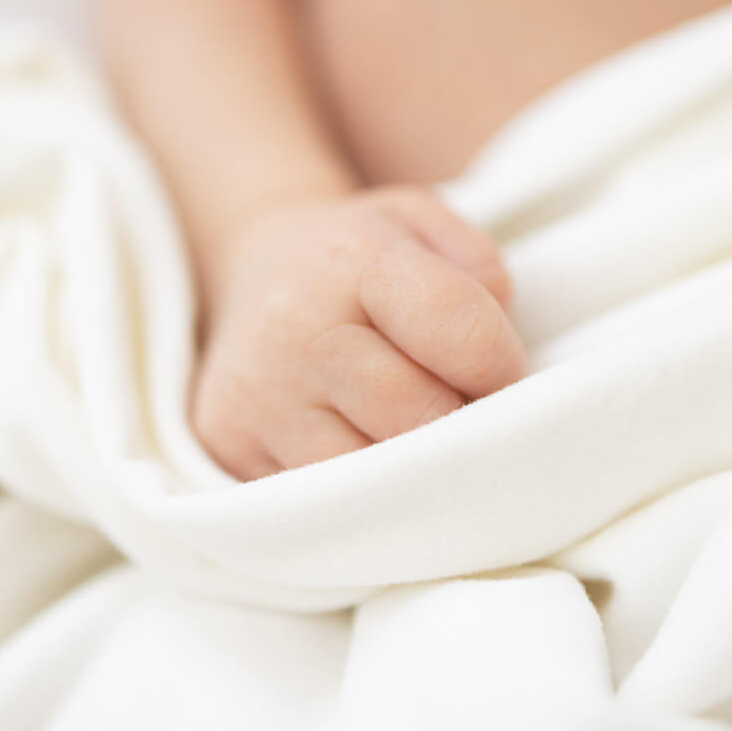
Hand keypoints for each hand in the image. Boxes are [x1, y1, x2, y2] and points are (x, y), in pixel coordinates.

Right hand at [193, 185, 525, 479]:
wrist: (252, 275)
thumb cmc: (358, 262)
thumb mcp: (420, 224)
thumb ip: (476, 258)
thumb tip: (498, 310)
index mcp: (354, 260)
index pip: (461, 332)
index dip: (501, 367)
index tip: (500, 376)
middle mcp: (296, 325)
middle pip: (420, 415)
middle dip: (459, 427)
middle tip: (460, 415)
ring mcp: (259, 393)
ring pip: (373, 477)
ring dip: (412, 473)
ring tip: (411, 439)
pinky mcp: (230, 444)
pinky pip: (323, 506)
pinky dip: (360, 497)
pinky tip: (364, 458)